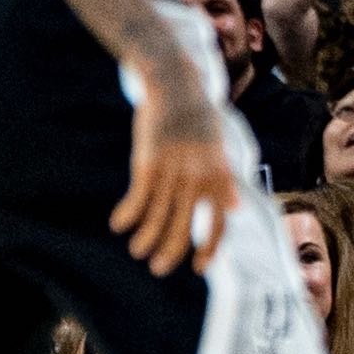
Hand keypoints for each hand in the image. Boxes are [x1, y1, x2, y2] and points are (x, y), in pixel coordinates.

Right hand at [110, 68, 239, 275]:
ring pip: (158, 216)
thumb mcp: (218, 147)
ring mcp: (173, 170)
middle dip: (171, 252)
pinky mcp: (149, 161)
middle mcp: (198, 177)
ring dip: (146, 239)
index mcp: (218, 175)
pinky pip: (138, 197)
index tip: (199, 268)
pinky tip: (118, 225)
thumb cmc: (197, 116)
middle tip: (158, 269)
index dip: (210, 247)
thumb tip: (236, 207)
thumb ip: (224, 180)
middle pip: (185, 225)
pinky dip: (128, 214)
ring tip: (137, 251)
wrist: (175, 84)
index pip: (219, 221)